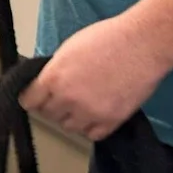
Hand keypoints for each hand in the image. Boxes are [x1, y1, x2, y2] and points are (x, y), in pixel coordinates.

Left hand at [19, 14, 172, 140]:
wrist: (143, 43)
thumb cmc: (107, 38)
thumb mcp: (69, 49)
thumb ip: (55, 71)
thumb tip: (46, 84)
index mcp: (53, 78)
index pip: (29, 101)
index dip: (33, 98)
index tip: (37, 97)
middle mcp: (67, 98)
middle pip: (49, 115)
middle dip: (54, 105)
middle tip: (66, 96)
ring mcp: (90, 112)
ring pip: (69, 126)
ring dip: (73, 117)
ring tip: (84, 103)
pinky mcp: (112, 120)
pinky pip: (92, 134)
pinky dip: (92, 127)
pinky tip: (97, 114)